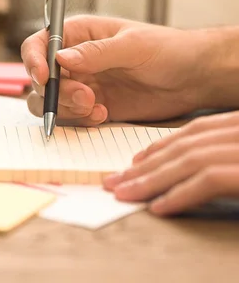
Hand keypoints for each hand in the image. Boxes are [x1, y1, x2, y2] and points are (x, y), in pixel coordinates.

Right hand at [21, 15, 205, 125]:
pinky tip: (104, 115)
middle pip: (41, 79)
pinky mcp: (90, 108)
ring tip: (96, 108)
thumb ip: (96, 52)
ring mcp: (79, 85)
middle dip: (57, 92)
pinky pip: (69, 118)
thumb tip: (60, 57)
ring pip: (49, 102)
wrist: (192, 79)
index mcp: (77, 35)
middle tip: (85, 98)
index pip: (39, 45)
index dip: (33, 61)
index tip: (45, 78)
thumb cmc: (167, 49)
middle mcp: (73, 60)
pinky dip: (80, 121)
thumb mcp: (133, 46)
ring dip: (66, 109)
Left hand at [103, 112, 238, 215]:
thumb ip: (225, 156)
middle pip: (185, 147)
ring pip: (188, 161)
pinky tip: (157, 208)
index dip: (161, 146)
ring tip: (123, 195)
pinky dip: (180, 194)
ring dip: (151, 180)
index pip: (197, 130)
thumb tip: (194, 169)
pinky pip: (208, 180)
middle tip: (114, 181)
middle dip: (145, 166)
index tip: (134, 162)